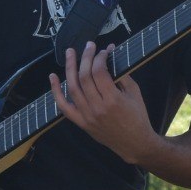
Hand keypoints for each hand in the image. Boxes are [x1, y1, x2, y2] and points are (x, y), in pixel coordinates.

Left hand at [50, 42, 156, 161]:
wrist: (135, 143)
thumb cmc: (138, 117)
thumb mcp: (135, 94)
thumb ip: (122, 74)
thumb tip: (111, 53)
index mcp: (113, 100)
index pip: (100, 72)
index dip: (100, 57)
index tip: (104, 51)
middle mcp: (97, 108)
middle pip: (84, 77)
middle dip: (86, 57)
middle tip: (88, 45)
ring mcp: (87, 116)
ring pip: (73, 88)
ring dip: (70, 68)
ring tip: (71, 53)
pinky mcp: (81, 123)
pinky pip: (64, 107)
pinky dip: (55, 91)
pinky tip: (52, 77)